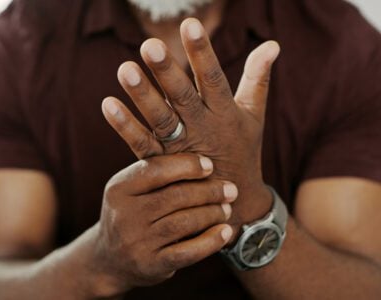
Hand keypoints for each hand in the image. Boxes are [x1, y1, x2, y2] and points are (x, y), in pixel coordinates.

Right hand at [86, 153, 236, 296]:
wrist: (110, 260)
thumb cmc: (132, 214)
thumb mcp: (131, 189)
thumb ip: (157, 172)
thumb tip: (203, 157)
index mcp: (119, 188)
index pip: (156, 170)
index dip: (187, 166)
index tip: (210, 165)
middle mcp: (124, 215)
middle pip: (175, 197)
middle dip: (208, 191)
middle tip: (230, 190)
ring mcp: (137, 242)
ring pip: (184, 222)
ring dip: (212, 213)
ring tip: (226, 208)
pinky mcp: (151, 265)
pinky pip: (187, 252)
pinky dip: (210, 241)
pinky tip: (225, 232)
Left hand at [101, 18, 279, 235]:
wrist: (235, 206)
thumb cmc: (244, 151)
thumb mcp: (254, 115)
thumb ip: (258, 78)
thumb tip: (273, 43)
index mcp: (224, 113)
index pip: (214, 78)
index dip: (203, 53)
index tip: (191, 25)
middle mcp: (202, 128)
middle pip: (183, 97)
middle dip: (167, 72)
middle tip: (150, 47)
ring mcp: (180, 148)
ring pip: (160, 119)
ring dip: (142, 96)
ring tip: (124, 70)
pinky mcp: (162, 164)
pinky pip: (141, 145)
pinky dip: (124, 127)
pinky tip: (108, 105)